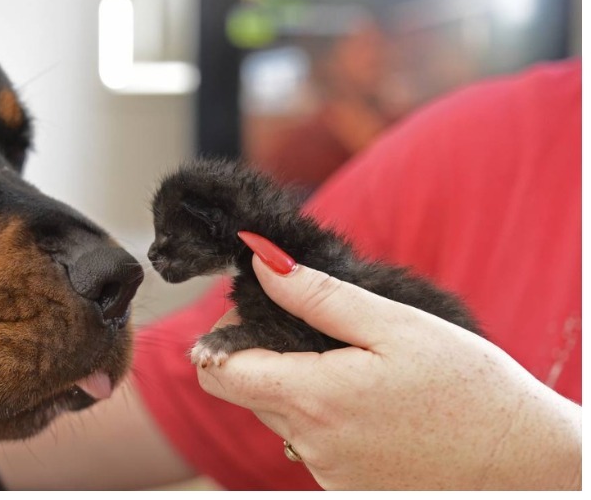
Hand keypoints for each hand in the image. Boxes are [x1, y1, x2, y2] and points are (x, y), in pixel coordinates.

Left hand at [196, 236, 580, 489]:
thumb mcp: (396, 326)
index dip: (222, 337)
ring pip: (278, 416)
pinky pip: (311, 442)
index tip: (255, 311)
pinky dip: (323, 414)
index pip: (218, 372)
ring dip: (295, 384)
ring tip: (350, 362)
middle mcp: (310, 444)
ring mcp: (327, 472)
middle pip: (243, 391)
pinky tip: (368, 399)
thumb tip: (261, 265)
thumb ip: (319, 296)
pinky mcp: (346, 486)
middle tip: (309, 327)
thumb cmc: (471, 390)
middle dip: (258, 354)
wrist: (524, 465)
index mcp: (314, 399)